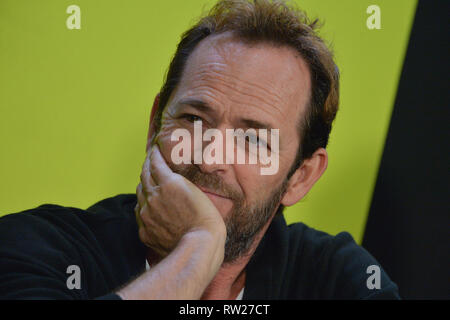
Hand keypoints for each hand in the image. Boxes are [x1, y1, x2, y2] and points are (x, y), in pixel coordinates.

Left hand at [135, 144, 225, 258]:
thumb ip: (181, 184)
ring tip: (148, 181)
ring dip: (144, 184)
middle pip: (144, 175)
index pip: (155, 163)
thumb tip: (174, 180)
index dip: (154, 155)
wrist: (198, 247)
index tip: (153, 150)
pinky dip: (143, 204)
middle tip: (150, 162)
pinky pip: (139, 211)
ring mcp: (146, 213)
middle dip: (147, 166)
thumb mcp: (198, 193)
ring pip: (139, 192)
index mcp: (169, 183)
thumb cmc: (206, 221)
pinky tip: (147, 204)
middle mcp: (154, 195)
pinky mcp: (144, 229)